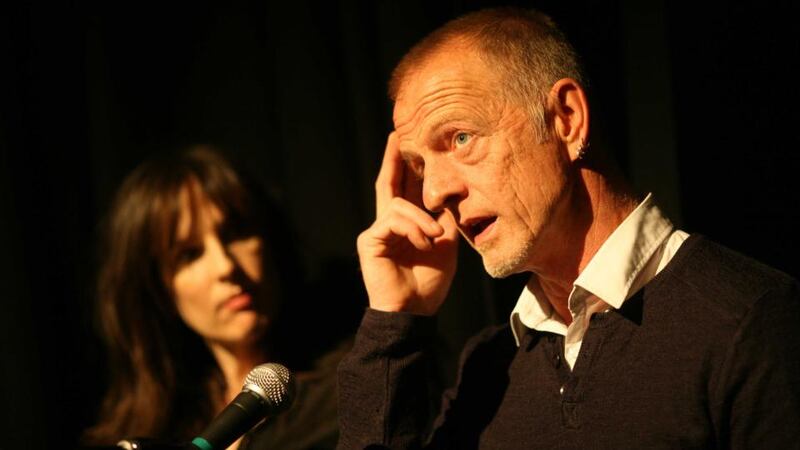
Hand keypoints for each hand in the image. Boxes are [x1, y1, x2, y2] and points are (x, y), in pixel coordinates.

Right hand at [356, 132, 458, 315]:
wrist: (414, 312)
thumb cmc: (429, 282)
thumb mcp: (447, 244)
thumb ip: (445, 218)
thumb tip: (449, 193)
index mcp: (407, 224)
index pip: (406, 188)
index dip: (407, 166)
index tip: (408, 142)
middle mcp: (389, 223)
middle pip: (389, 183)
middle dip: (394, 159)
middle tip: (397, 135)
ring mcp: (377, 231)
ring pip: (398, 204)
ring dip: (422, 219)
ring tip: (435, 239)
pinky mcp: (370, 240)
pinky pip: (393, 220)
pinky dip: (413, 229)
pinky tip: (423, 244)